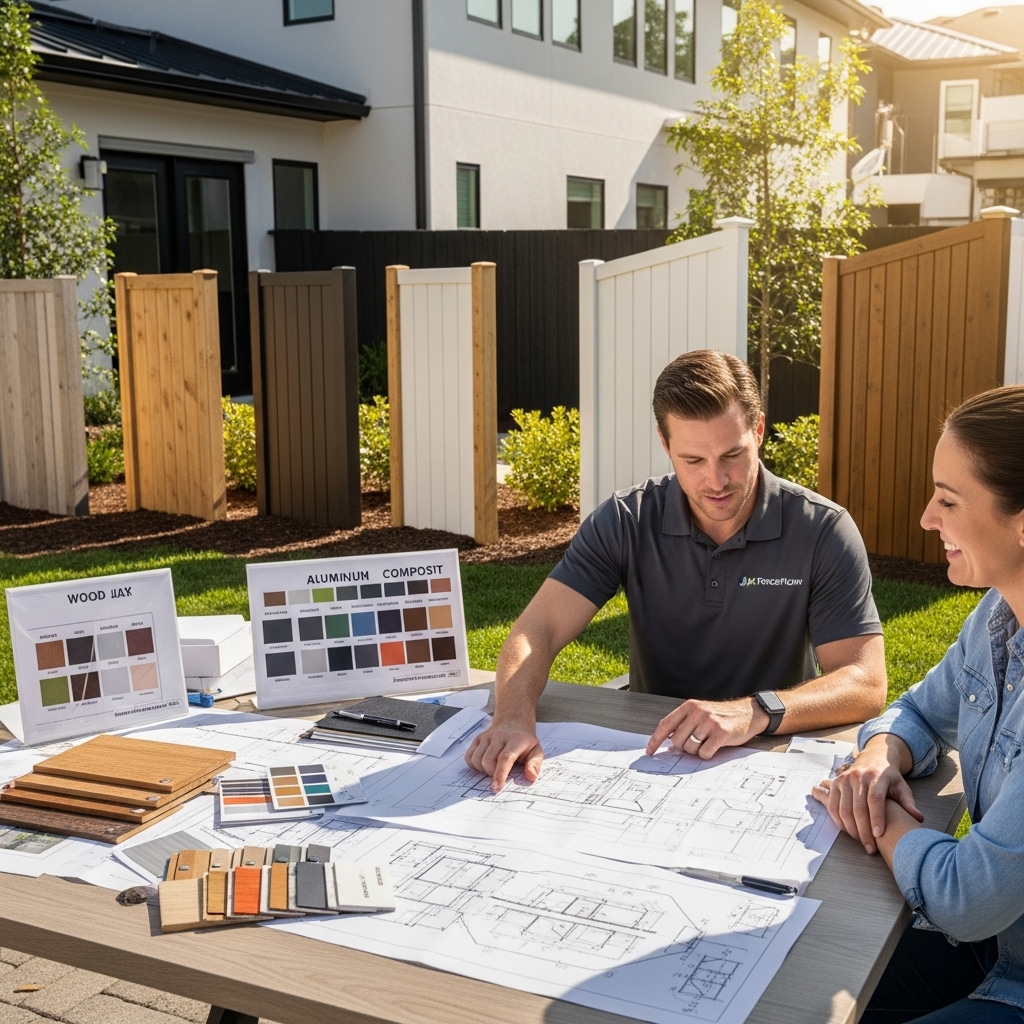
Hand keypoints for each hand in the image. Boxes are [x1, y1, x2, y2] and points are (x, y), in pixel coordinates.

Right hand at [465, 718, 544, 791]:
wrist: (514, 722)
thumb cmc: (525, 742)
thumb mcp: (536, 751)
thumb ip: (534, 764)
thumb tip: (530, 777)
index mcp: (516, 740)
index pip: (505, 757)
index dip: (500, 774)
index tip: (496, 788)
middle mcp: (499, 736)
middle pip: (488, 760)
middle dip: (491, 774)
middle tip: (500, 775)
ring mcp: (486, 736)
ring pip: (476, 759)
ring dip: (482, 770)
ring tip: (493, 769)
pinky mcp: (478, 738)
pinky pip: (469, 756)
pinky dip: (474, 765)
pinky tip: (484, 765)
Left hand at [645, 697, 769, 759]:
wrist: (748, 713)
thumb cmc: (722, 716)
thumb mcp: (700, 713)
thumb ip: (684, 722)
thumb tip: (665, 741)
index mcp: (689, 706)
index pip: (665, 724)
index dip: (655, 739)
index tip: (650, 751)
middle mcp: (697, 712)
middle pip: (676, 741)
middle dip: (684, 747)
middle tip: (697, 743)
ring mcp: (709, 722)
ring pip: (690, 749)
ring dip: (697, 751)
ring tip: (708, 741)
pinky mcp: (721, 733)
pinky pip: (704, 753)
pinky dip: (707, 754)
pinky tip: (715, 746)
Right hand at [811, 747, 923, 854]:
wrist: (873, 758)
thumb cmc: (889, 777)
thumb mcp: (901, 786)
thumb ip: (908, 803)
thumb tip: (918, 819)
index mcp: (877, 776)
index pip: (875, 798)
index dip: (876, 817)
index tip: (879, 835)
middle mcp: (858, 777)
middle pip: (858, 807)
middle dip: (864, 831)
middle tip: (870, 848)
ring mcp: (844, 780)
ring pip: (844, 809)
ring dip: (851, 829)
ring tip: (861, 841)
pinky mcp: (835, 784)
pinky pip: (833, 806)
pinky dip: (839, 822)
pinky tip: (849, 831)